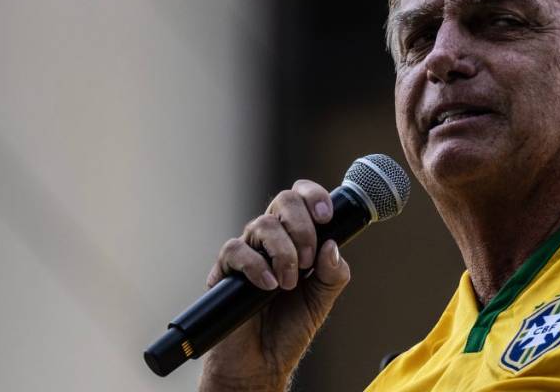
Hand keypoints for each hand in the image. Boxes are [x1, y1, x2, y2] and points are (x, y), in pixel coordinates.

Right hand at [197, 180, 351, 391]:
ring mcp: (247, 253)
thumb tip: (332, 245)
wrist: (262, 362)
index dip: (313, 197)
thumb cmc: (289, 328)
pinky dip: (256, 266)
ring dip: (283, 252)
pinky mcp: (225, 271)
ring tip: (289, 283)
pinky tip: (269, 286)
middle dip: (302, 226)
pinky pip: (236, 251)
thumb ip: (333, 273)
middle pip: (283, 201)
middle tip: (308, 260)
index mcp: (295, 238)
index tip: (327, 216)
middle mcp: (270, 239)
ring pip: (262, 225)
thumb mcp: (322, 299)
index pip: (301, 199)